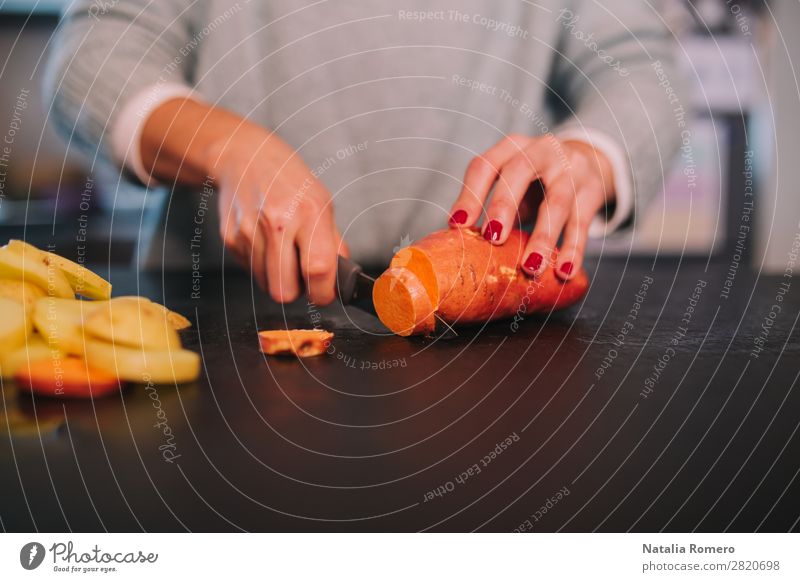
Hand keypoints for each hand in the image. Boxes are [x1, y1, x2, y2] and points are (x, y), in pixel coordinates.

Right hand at [205, 128, 345, 304]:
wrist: (244, 156)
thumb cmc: (288, 180)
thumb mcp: (322, 202)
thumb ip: (333, 243)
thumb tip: (341, 279)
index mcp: (309, 212)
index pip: (318, 269)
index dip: (323, 292)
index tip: (324, 293)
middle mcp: (278, 221)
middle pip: (285, 291)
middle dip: (297, 290)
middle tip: (301, 273)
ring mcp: (249, 231)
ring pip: (266, 285)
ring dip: (278, 276)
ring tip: (281, 249)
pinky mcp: (230, 238)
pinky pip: (251, 272)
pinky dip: (261, 265)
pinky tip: (264, 241)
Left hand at [449, 134, 614, 278]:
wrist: (588, 162)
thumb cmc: (536, 182)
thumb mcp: (513, 184)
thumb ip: (492, 208)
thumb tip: (465, 250)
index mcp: (511, 148)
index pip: (485, 165)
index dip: (470, 195)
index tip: (458, 225)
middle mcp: (541, 150)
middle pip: (520, 171)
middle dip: (504, 205)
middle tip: (493, 239)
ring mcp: (570, 168)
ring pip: (557, 201)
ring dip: (543, 236)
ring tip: (531, 267)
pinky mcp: (593, 190)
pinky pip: (582, 222)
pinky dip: (574, 249)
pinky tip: (564, 271)